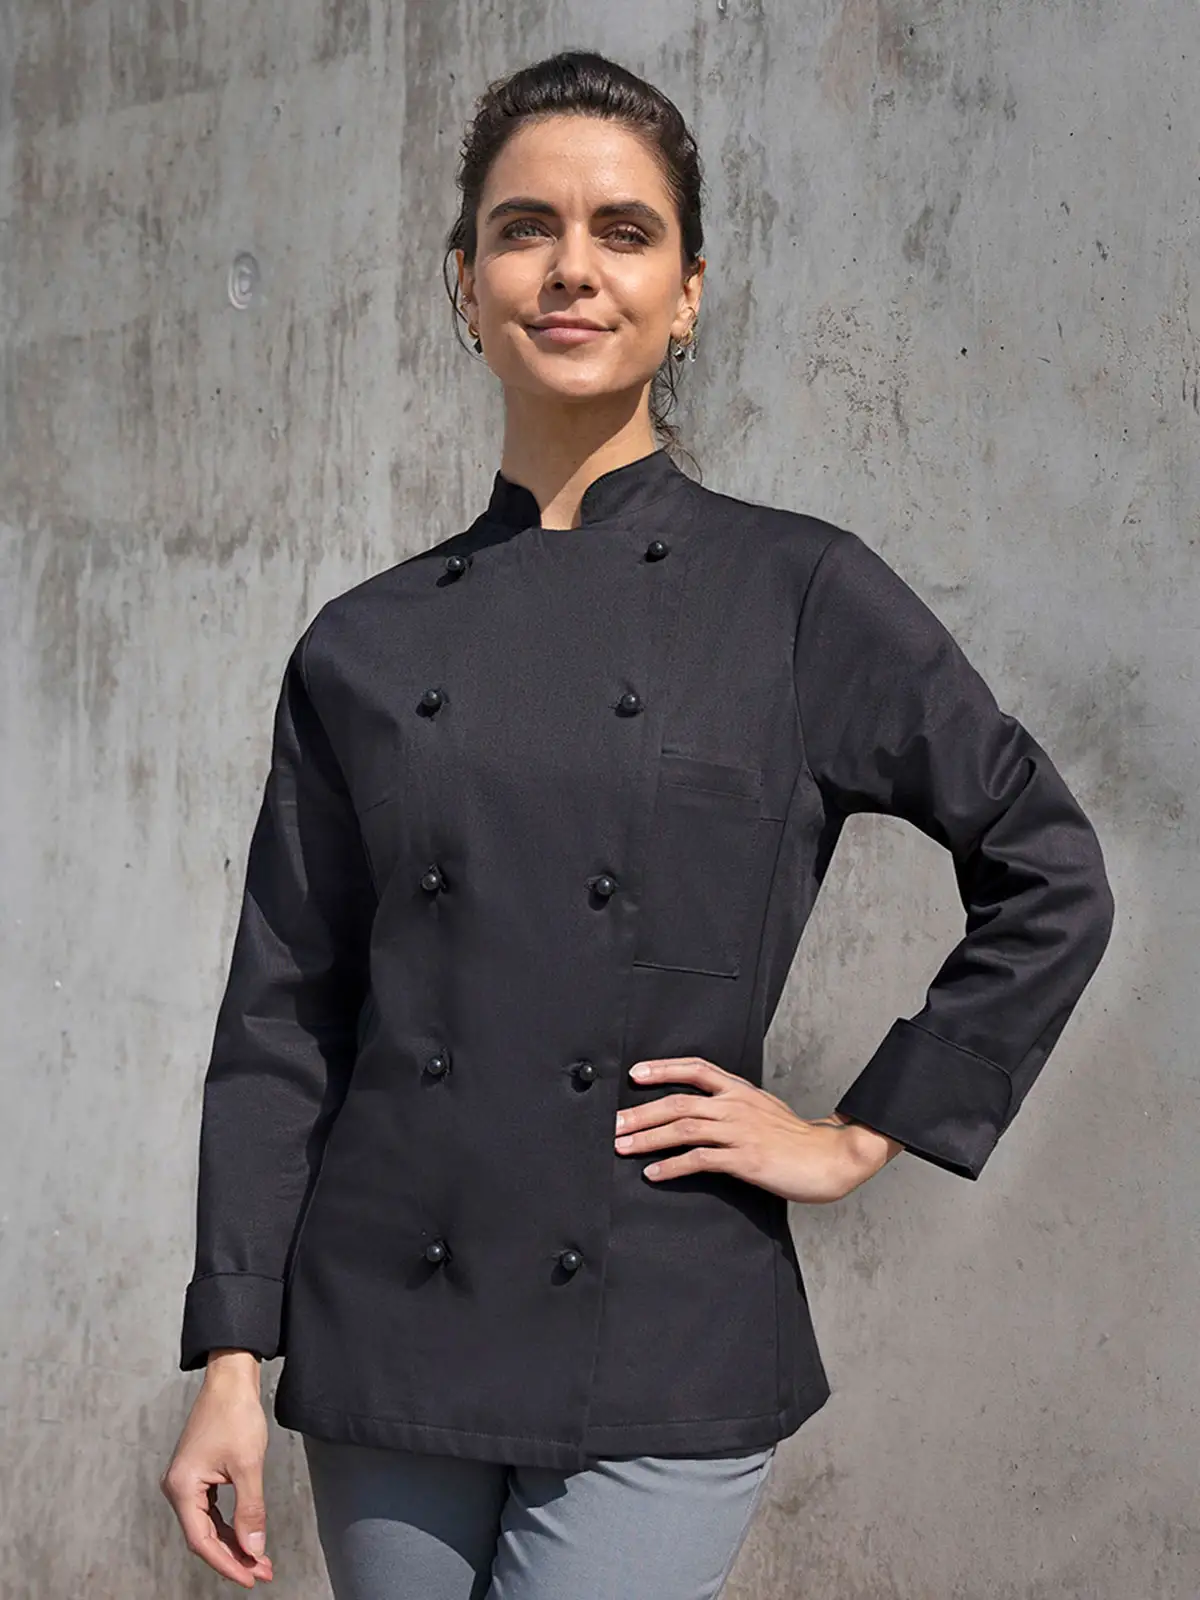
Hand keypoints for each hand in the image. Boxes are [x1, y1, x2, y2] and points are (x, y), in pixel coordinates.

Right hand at [161, 1353, 273, 1587]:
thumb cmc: (235, 1414)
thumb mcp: (248, 1465)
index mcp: (182, 1487)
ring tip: (259, 1559)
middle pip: (204, 1536)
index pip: (202, 1540)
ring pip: (208, 1525)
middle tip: (261, 1572)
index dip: (227, 1563)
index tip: (250, 1577)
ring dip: (233, 1543)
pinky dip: (229, 1525)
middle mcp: (177, 1487)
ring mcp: (186, 1482)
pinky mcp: (197, 1475)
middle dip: (233, 1556)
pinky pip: (210, 1511)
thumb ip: (251, 1510)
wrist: (230, 1380)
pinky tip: (246, 1535)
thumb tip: (254, 1548)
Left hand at [615, 1056, 903, 1203]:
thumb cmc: (796, 1139)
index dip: (663, 1069)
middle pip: (678, 1103)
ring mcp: (740, 1132)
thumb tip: (702, 1111)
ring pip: (683, 1129)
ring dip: (648, 1138)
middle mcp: (736, 1106)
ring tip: (623, 1148)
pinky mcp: (745, 1159)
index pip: (695, 1068)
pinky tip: (654, 1174)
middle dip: (641, 1113)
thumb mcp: (763, 1109)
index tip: (635, 1074)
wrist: (830, 1158)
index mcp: (740, 1091)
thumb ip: (733, 1106)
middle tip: (614, 1124)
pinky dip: (672, 1167)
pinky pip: (700, 1160)